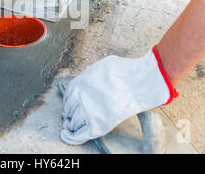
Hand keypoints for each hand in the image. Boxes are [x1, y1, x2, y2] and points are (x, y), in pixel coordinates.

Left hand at [61, 47, 176, 144]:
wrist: (138, 82)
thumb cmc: (124, 72)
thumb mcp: (100, 66)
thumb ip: (90, 74)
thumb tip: (88, 79)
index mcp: (79, 83)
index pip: (67, 97)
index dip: (69, 103)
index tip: (71, 106)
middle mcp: (80, 97)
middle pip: (69, 110)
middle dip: (70, 114)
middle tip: (73, 116)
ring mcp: (88, 111)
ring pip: (73, 123)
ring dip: (73, 124)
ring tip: (75, 125)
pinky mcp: (98, 125)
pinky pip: (79, 135)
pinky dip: (71, 138)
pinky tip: (66, 136)